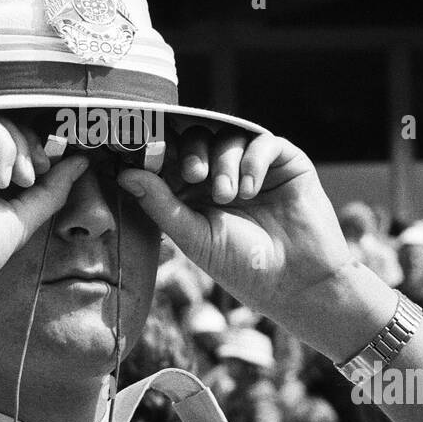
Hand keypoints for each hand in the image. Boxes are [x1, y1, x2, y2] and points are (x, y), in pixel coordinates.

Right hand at [0, 113, 89, 295]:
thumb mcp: (22, 217)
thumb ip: (51, 189)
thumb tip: (79, 163)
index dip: (28, 153)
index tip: (49, 170)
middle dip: (29, 146)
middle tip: (40, 173)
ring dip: (20, 146)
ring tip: (24, 180)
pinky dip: (3, 143)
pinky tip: (3, 176)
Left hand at [117, 127, 395, 358]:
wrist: (296, 283)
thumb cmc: (241, 267)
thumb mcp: (193, 236)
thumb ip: (160, 204)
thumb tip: (125, 173)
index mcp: (192, 191)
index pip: (170, 156)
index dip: (158, 150)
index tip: (145, 149)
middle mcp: (221, 173)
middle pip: (196, 138)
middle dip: (191, 152)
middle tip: (194, 176)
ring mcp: (253, 166)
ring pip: (228, 137)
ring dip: (224, 163)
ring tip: (229, 196)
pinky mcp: (285, 162)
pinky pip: (263, 142)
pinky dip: (252, 160)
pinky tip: (250, 189)